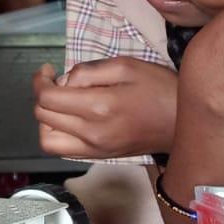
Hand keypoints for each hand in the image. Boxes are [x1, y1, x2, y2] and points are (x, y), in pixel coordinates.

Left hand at [32, 58, 177, 158]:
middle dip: (42, 96)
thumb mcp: (126, 66)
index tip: (47, 70)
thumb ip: (89, 71)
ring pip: (48, 141)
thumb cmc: (159, 88)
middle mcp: (92, 133)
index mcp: (99, 108)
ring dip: (46, 120)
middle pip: (43, 118)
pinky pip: (63, 151)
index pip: (48, 99)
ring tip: (60, 104)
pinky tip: (70, 118)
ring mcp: (95, 149)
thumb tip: (65, 81)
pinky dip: (58, 134)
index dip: (39, 82)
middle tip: (55, 82)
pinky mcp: (99, 157)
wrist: (183, 122)